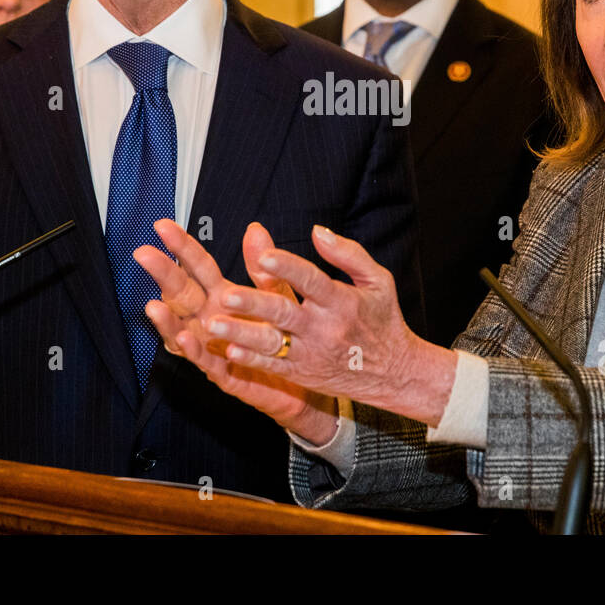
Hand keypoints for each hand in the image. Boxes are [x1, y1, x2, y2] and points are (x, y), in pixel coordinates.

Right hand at [136, 220, 339, 444]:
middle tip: (144, 254)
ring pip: (181, 329)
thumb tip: (255, 229)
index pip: (198, 267)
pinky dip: (192, 350)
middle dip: (163, 274)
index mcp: (222, 295)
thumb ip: (262, 267)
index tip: (162, 225)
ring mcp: (211, 345)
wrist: (299, 379)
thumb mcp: (278, 296)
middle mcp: (210, 318)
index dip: (182, 246)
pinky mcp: (221, 372)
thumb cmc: (283, 335)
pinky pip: (203, 360)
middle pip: (182, 292)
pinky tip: (183, 339)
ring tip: (153, 305)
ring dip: (167, 319)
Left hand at [204, 224, 456, 426]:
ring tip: (211, 323)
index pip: (311, 281)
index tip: (265, 255)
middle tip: (223, 296)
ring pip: (271, 342)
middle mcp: (324, 328)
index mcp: (342, 301)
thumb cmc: (382, 319)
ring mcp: (311, 354)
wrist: (394, 373)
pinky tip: (228, 349)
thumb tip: (317, 231)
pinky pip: (273, 367)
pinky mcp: (302, 373)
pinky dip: (250, 359)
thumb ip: (348, 253)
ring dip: (240, 333)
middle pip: (284, 313)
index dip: (288, 267)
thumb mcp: (378, 281)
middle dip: (252, 303)